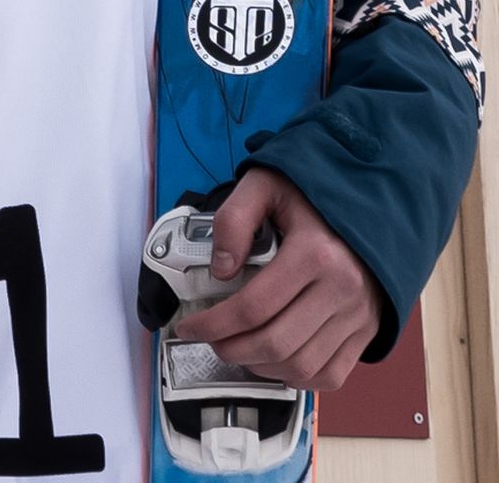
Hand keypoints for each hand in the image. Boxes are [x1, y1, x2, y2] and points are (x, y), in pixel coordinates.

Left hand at [171, 166, 381, 389]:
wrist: (375, 209)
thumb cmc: (315, 199)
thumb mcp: (265, 187)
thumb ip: (234, 219)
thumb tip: (220, 269)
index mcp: (315, 254)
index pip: (253, 307)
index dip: (213, 324)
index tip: (189, 326)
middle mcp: (341, 290)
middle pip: (275, 342)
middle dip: (230, 348)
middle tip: (209, 340)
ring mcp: (358, 315)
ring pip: (302, 365)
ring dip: (260, 367)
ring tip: (236, 350)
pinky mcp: (367, 331)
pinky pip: (332, 374)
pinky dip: (297, 377)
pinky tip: (273, 362)